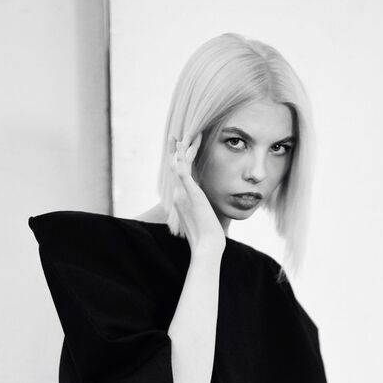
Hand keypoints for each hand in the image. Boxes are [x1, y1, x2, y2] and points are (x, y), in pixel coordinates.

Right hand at [168, 134, 224, 255]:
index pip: (179, 176)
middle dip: (175, 151)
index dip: (178, 162)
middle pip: (175, 168)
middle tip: (174, 136)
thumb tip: (206, 214)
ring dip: (181, 151)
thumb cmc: (208, 237)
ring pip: (180, 168)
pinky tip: (181, 152)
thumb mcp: (205, 220)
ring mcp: (184, 195)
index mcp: (182, 200)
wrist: (206, 247)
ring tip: (183, 136)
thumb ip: (203, 212)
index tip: (180, 149)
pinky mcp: (192, 196)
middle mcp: (180, 196)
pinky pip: (184, 176)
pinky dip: (182, 164)